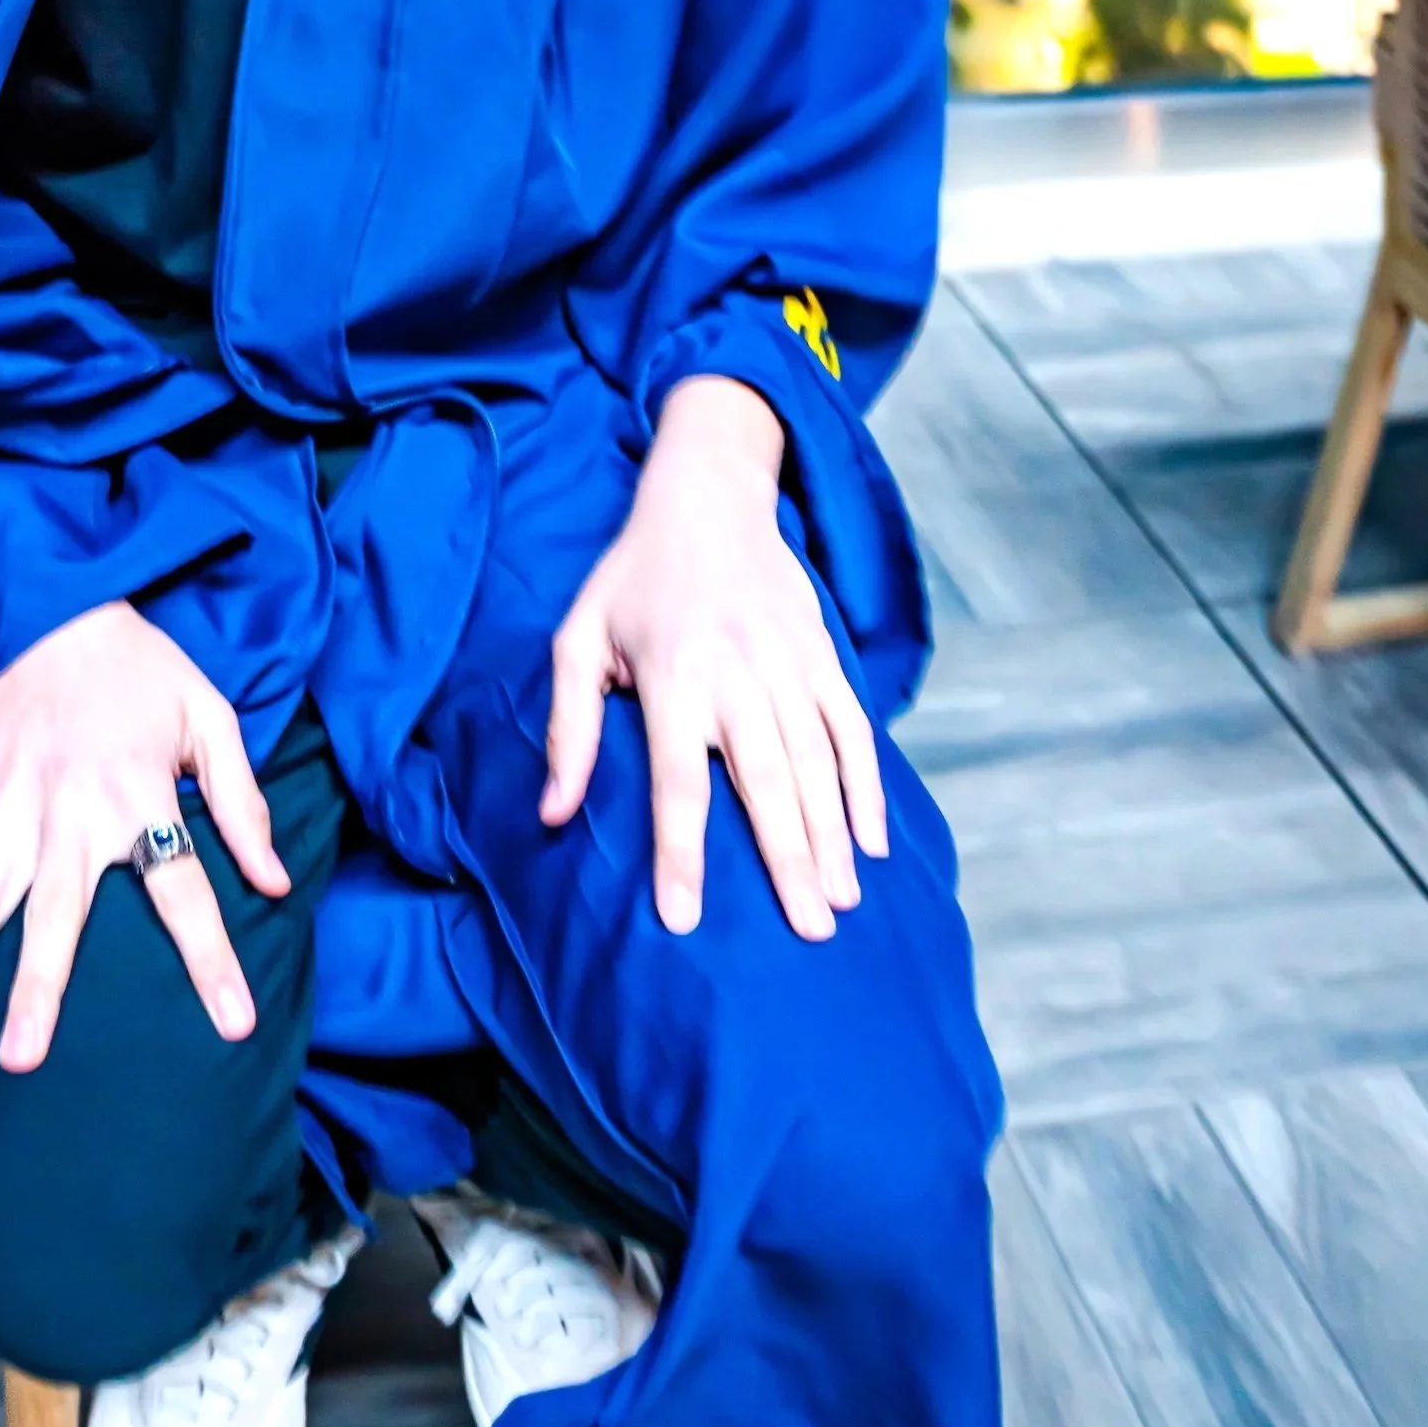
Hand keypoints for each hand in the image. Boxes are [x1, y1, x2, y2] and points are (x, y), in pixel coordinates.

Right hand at [0, 600, 286, 1072]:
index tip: (233, 1023)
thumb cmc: (137, 667)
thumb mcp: (209, 715)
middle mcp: (68, 812)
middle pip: (51, 916)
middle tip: (20, 1061)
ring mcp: (7, 808)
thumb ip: (242, 801)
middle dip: (35, 990)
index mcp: (139, 793)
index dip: (212, 959)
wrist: (48, 606)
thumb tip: (276, 881)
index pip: (184, 889)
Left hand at [541, 373, 887, 941]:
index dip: (680, 853)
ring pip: (817, 762)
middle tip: (809, 931)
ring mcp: (787, 664)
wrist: (708, 495)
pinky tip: (875, 841)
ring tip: (844, 902)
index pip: (676, 782)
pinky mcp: (822, 655)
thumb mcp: (577, 637)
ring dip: (833, 835)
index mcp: (671, 675)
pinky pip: (852, 727)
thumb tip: (552, 815)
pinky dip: (868, 784)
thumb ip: (567, 727)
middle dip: (788, 860)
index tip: (684, 921)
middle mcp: (736, 674)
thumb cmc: (632, 577)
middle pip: (766, 782)